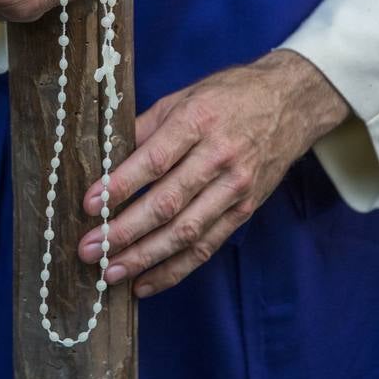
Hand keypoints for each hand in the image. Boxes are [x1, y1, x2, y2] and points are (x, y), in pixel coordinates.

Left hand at [79, 50, 348, 296]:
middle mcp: (218, 157)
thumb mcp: (182, 97)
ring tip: (110, 272)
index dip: (120, 186)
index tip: (88, 205)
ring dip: (145, 258)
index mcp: (197, 122)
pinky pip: (207, 246)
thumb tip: (106, 159)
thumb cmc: (228, 96)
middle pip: (167, 203)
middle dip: (124, 231)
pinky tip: (146, 282)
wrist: (289, 102)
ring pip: (186, 232)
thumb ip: (145, 128)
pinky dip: (175, 269)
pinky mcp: (246, 210)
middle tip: (89, 249)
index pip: (154, 161)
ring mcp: (235, 187)